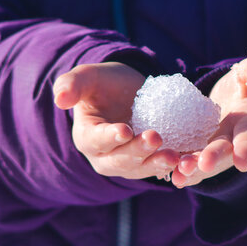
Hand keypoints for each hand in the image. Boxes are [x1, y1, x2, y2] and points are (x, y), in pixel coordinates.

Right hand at [53, 62, 178, 179]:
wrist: (130, 92)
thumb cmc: (105, 84)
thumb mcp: (89, 77)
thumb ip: (72, 84)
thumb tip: (60, 100)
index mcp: (87, 137)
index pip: (95, 140)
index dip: (109, 137)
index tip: (125, 130)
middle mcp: (105, 156)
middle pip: (120, 160)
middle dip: (137, 151)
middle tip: (156, 137)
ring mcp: (128, 163)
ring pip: (140, 168)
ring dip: (157, 164)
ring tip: (174, 156)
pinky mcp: (148, 163)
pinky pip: (159, 168)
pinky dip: (172, 167)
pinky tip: (186, 160)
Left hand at [171, 48, 246, 187]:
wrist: (232, 101)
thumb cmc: (245, 87)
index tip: (244, 162)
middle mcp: (233, 142)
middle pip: (224, 152)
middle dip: (214, 159)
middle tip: (203, 165)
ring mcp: (214, 149)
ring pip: (204, 163)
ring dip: (192, 170)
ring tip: (179, 176)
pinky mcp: (197, 150)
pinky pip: (188, 160)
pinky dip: (178, 168)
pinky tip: (167, 174)